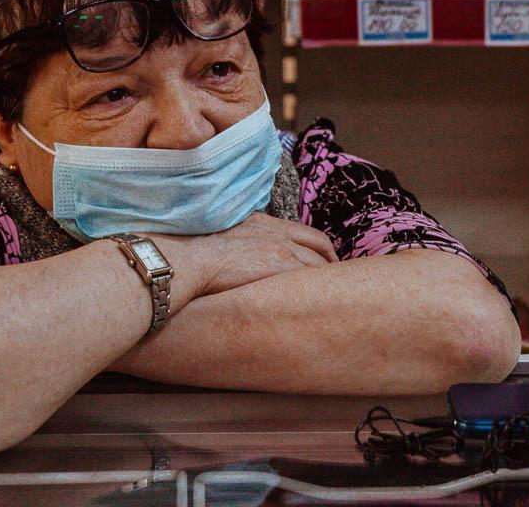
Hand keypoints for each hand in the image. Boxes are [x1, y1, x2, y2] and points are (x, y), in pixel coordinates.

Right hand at [151, 214, 336, 310]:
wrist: (189, 259)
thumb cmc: (195, 254)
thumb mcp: (223, 239)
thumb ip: (242, 244)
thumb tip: (243, 261)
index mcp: (263, 223)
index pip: (306, 234)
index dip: (321, 249)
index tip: (326, 262)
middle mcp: (277, 233)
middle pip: (320, 246)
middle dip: (333, 262)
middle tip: (339, 281)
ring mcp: (280, 250)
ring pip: (318, 265)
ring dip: (329, 281)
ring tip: (335, 298)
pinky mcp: (278, 267)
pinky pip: (310, 279)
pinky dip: (320, 290)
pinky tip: (323, 305)